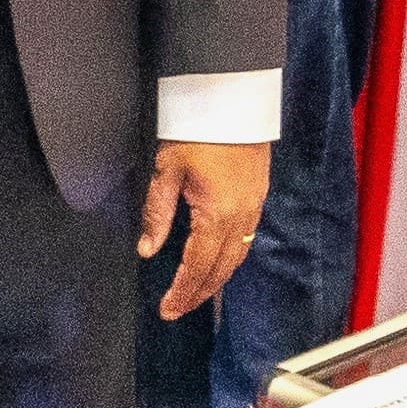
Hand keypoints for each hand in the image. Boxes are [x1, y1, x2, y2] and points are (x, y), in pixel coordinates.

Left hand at [137, 139, 268, 320]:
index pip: (197, 265)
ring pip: (237, 256)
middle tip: (178, 309)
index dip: (182, 291)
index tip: (168, 310)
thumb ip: (158, 213)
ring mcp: (254, 207)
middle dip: (199, 293)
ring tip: (196, 293)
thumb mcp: (167, 170)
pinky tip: (217, 262)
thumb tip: (147, 250)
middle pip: (221, 269)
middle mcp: (240, 217)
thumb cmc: (197, 130)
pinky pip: (246, 239)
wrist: (232, 97)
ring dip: (217, 279)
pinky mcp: (258, 196)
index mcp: (217, 215)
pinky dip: (230, 259)